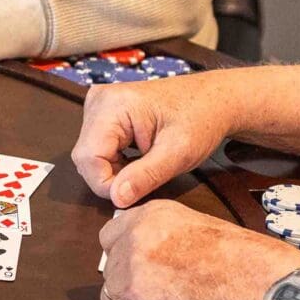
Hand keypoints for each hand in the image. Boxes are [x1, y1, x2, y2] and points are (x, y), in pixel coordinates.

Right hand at [71, 77, 239, 206]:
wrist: (214, 100)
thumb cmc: (201, 119)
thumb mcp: (178, 153)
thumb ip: (145, 177)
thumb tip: (116, 199)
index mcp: (112, 104)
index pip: (88, 157)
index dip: (106, 184)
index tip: (135, 194)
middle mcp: (98, 100)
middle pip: (86, 157)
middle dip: (112, 178)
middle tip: (146, 180)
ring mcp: (99, 105)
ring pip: (90, 155)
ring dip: (115, 171)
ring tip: (147, 167)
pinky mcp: (104, 113)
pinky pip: (97, 148)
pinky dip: (116, 162)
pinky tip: (139, 159)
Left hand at [98, 200, 298, 299]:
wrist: (255, 288)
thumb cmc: (243, 259)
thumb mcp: (200, 225)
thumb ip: (167, 234)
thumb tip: (155, 248)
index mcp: (150, 216)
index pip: (111, 234)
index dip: (125, 251)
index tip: (139, 262)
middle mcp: (133, 242)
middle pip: (111, 266)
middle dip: (129, 279)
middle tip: (158, 288)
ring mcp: (130, 276)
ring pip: (111, 294)